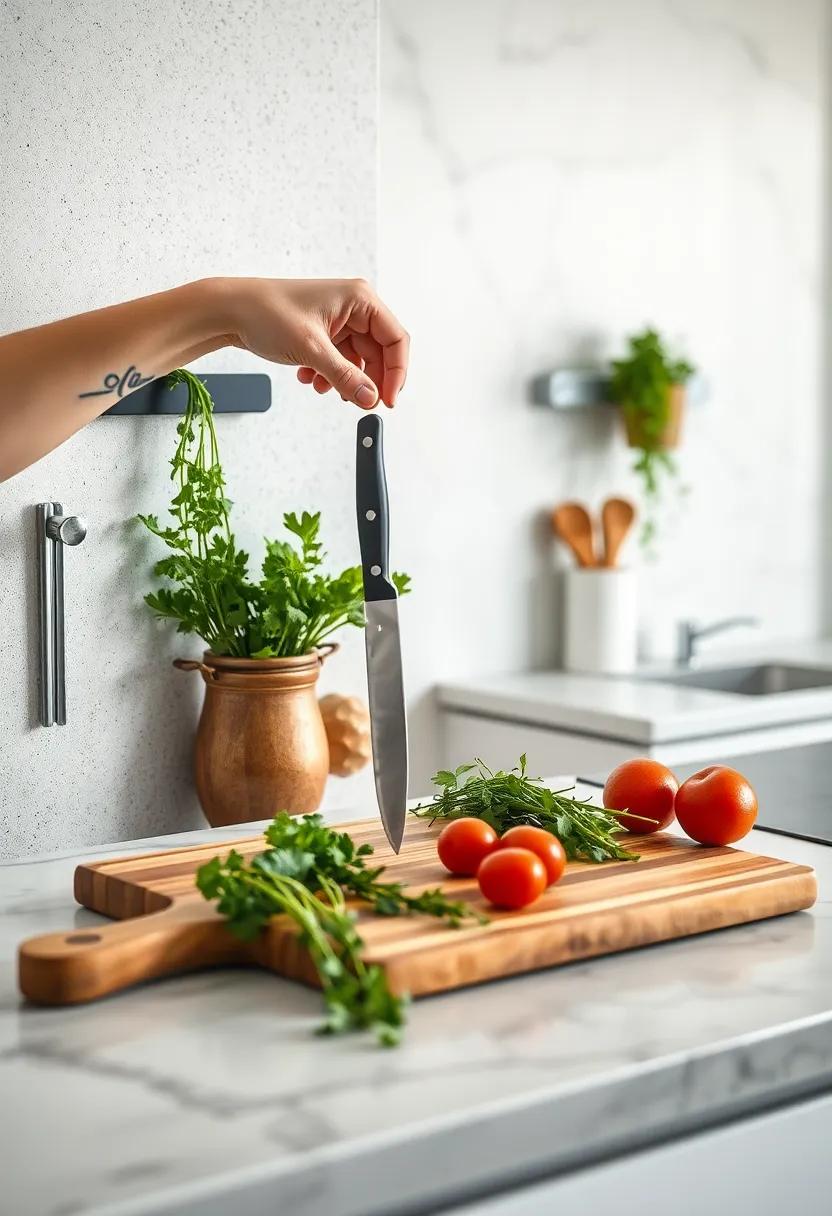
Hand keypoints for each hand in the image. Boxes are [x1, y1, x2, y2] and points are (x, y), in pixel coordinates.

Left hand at [220, 277, 408, 408]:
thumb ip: (346, 377)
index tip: (388, 400)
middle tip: (358, 403)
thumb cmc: (266, 313)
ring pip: (358, 360)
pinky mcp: (324, 332)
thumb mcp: (312, 350)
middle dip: (366, 380)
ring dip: (343, 380)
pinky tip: (310, 379)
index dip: (396, 373)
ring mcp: (339, 320)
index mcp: (359, 298)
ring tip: (324, 389)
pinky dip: (329, 375)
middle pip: (379, 353)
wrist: (230, 311)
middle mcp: (353, 307)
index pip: (395, 339)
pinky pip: (339, 360)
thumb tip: (370, 399)